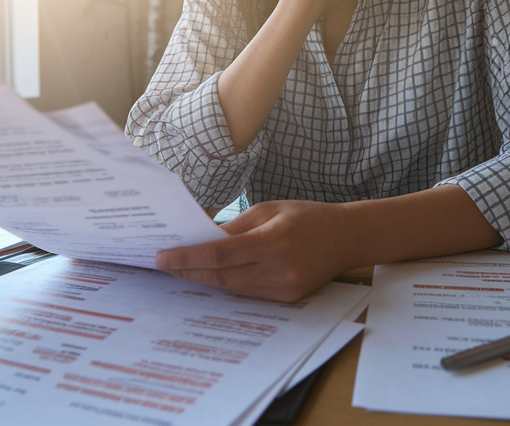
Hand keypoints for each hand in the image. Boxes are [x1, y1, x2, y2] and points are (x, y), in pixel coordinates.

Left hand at [154, 200, 354, 301]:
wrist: (347, 238)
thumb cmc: (307, 216)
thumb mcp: (269, 210)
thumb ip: (234, 227)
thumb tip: (200, 240)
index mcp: (273, 242)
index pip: (219, 254)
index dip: (187, 258)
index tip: (162, 257)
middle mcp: (279, 270)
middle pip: (221, 277)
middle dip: (188, 271)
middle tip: (163, 265)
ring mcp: (284, 289)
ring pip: (232, 289)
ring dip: (204, 279)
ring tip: (180, 270)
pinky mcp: (287, 299)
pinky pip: (248, 293)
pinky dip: (227, 285)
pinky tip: (210, 276)